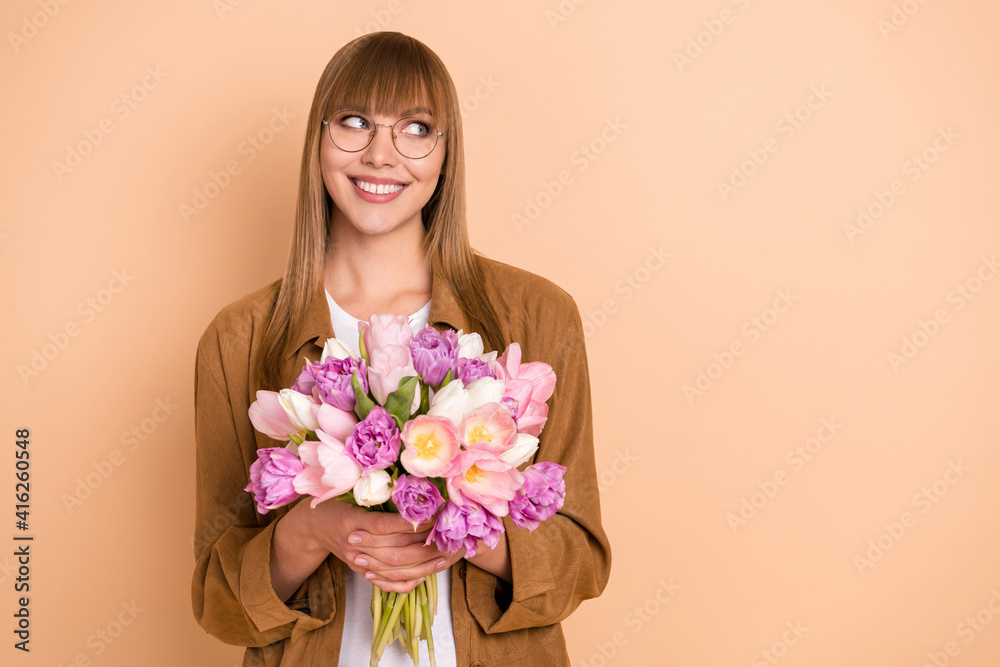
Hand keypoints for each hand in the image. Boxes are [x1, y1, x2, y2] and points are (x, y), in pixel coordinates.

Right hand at [301, 500, 463, 592]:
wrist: (312, 527)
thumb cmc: (335, 503)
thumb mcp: (349, 491)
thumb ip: (376, 491)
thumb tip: (410, 486)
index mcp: (351, 521)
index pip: (384, 525)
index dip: (410, 523)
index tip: (432, 516)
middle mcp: (354, 545)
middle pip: (393, 550)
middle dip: (423, 546)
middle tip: (446, 538)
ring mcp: (358, 561)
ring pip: (393, 569)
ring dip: (422, 565)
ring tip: (443, 557)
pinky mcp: (362, 571)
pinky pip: (385, 584)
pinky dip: (405, 583)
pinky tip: (423, 576)